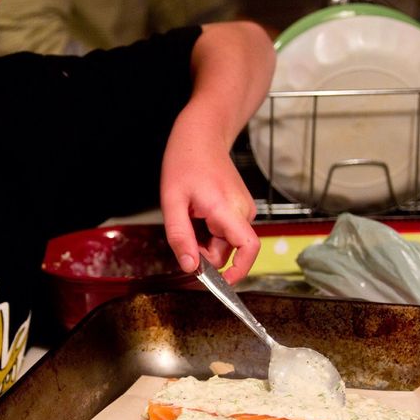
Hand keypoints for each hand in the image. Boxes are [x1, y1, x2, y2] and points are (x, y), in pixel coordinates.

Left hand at [161, 119, 259, 283]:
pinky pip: (226, 232)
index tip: (220, 284)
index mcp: (227, 209)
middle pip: (227, 250)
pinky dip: (210, 230)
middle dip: (204, 250)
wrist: (202, 135)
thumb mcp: (172, 202)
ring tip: (191, 213)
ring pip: (225, 242)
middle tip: (184, 226)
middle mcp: (243, 211)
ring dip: (205, 238)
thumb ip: (181, 238)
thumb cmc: (185, 162)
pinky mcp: (241, 209)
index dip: (238, 272)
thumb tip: (191, 268)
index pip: (248, 249)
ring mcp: (244, 210)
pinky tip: (199, 211)